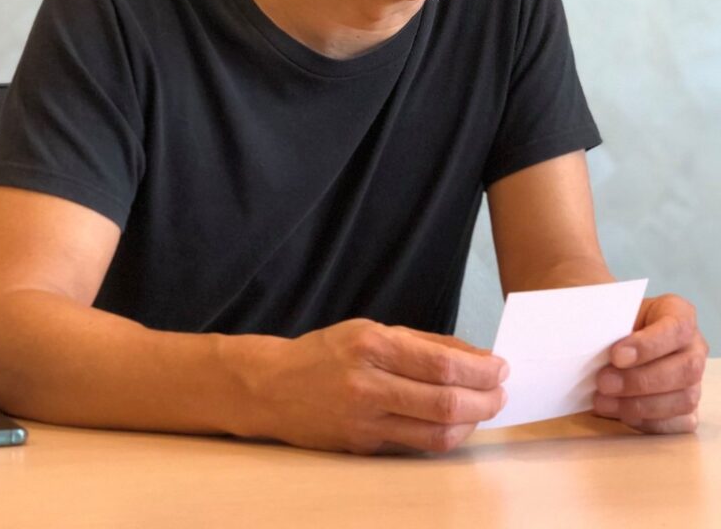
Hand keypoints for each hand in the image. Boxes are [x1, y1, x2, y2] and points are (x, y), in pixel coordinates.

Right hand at [243, 319, 507, 453]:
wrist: (272, 387)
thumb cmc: (326, 352)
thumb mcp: (372, 329)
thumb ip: (424, 342)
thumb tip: (475, 355)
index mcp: (372, 344)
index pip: (441, 363)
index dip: (479, 370)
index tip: (500, 367)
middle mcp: (367, 383)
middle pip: (443, 401)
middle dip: (484, 399)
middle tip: (501, 391)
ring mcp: (364, 419)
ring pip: (435, 432)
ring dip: (471, 422)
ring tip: (485, 408)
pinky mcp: (363, 445)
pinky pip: (416, 444)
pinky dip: (445, 435)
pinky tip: (456, 422)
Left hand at [593, 293, 707, 432]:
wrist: (616, 338)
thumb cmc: (616, 324)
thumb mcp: (612, 314)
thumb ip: (607, 324)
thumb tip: (588, 342)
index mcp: (679, 314)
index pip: (676, 328)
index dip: (648, 345)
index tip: (615, 355)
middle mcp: (694, 348)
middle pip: (685, 369)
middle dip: (640, 380)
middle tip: (603, 382)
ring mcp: (695, 381)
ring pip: (683, 400)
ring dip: (640, 405)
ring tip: (603, 402)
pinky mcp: (689, 410)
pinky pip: (678, 423)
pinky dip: (647, 422)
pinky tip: (621, 414)